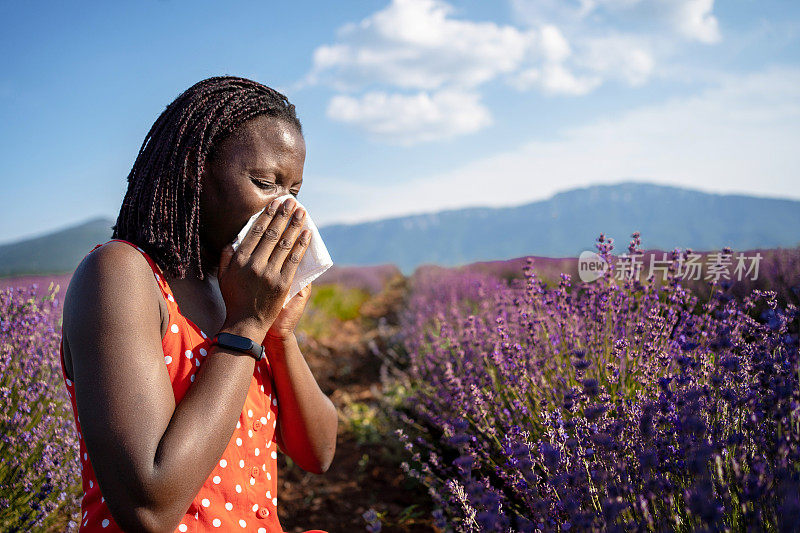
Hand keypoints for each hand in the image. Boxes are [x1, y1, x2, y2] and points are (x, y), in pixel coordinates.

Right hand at [217, 196, 310, 339]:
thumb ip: (227, 256)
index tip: (275, 203)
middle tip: (292, 202)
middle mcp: (255, 264)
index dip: (267, 216)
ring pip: (285, 244)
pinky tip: (307, 233)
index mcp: (239, 260)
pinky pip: (294, 259)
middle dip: (283, 215)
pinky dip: (301, 245)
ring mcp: (270, 273)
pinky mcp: (283, 283)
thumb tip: (234, 239)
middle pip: (272, 234)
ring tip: (302, 212)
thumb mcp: (223, 277)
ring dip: (295, 226)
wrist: (246, 324)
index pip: (256, 232)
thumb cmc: (234, 299)